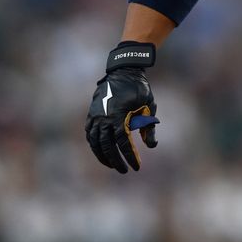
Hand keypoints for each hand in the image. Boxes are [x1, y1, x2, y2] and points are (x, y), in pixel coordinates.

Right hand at [85, 42, 159, 173]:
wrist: (123, 71)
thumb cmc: (139, 89)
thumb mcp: (149, 107)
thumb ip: (148, 128)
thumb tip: (151, 146)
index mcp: (119, 116)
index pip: (123, 143)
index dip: (130, 157)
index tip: (137, 167)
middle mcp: (104, 117)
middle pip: (107, 146)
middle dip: (116, 160)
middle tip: (125, 171)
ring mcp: (95, 116)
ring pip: (95, 142)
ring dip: (103, 156)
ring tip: (113, 165)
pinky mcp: (92, 113)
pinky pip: (90, 133)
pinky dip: (94, 144)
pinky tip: (101, 152)